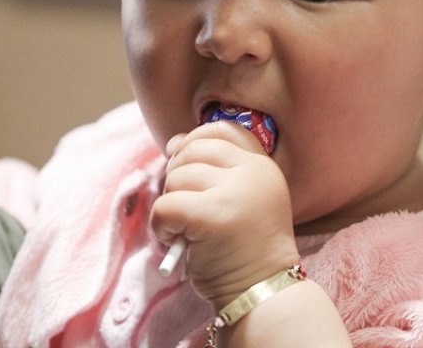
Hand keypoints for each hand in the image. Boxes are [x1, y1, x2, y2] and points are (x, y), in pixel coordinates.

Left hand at [152, 120, 299, 306]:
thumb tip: (174, 141)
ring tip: (185, 230)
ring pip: (176, 178)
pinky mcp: (213, 217)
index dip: (195, 142)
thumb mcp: (241, 197)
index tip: (189, 170)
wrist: (263, 292)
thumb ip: (214, 167)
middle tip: (186, 209)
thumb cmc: (245, 248)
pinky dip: (160, 226)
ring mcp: (235, 193)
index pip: (221, 129)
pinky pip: (165, 205)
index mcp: (262, 166)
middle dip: (177, 177)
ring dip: (169, 204)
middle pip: (192, 150)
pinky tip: (174, 241)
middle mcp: (253, 173)